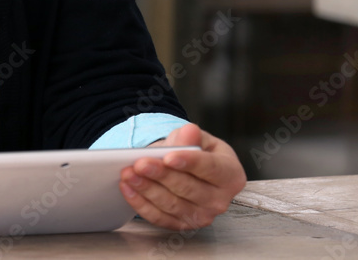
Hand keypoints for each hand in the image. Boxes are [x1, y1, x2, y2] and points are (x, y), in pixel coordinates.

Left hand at [119, 123, 245, 230]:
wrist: (190, 169)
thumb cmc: (197, 152)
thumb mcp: (198, 139)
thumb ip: (192, 136)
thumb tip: (190, 132)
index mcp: (230, 175)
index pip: (210, 168)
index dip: (189, 163)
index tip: (168, 157)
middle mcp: (220, 200)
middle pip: (188, 188)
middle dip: (161, 175)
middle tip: (139, 164)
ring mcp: (202, 216)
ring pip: (172, 205)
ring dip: (147, 189)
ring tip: (128, 174)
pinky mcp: (183, 225)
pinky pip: (160, 218)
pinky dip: (141, 204)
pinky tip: (128, 189)